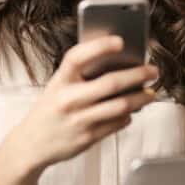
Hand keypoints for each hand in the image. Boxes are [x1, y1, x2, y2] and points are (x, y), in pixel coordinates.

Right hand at [0, 35, 158, 184]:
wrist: (31, 144)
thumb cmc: (50, 109)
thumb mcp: (57, 86)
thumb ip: (81, 75)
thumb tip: (118, 64)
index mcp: (59, 81)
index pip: (78, 57)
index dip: (99, 46)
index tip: (120, 41)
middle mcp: (68, 99)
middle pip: (110, 84)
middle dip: (137, 75)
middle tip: (152, 70)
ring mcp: (78, 120)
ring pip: (120, 106)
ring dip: (140, 98)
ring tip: (150, 93)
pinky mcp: (87, 138)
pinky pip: (117, 123)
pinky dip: (128, 115)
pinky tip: (132, 110)